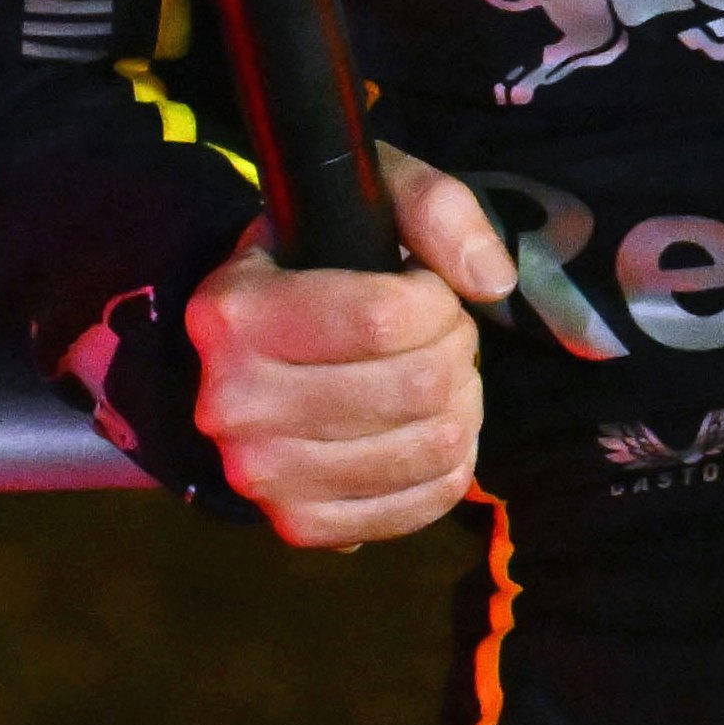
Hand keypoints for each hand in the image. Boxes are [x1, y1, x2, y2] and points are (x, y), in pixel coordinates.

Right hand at [187, 145, 518, 547]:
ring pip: (432, 446)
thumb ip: (436, 209)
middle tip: (437, 335)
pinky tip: (426, 429)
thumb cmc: (321, 263)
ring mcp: (259, 477)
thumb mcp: (370, 197)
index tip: (424, 289)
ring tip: (433, 378)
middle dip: (455, 349)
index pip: (385, 319)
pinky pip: (423, 505)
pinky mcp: (299, 527)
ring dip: (462, 404)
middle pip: (419, 386)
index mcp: (235, 313)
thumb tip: (492, 283)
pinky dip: (450, 465)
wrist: (255, 351)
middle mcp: (231, 405)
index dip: (437, 300)